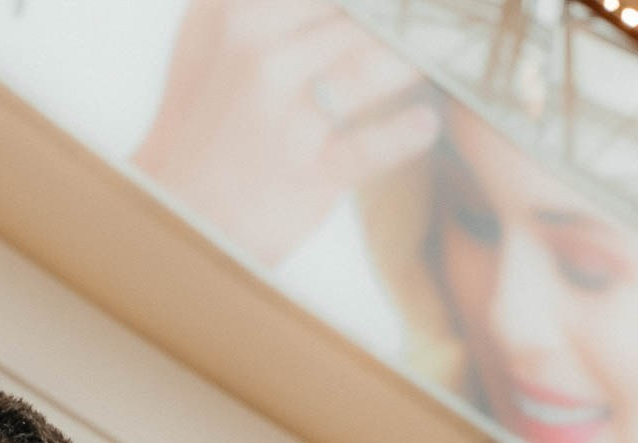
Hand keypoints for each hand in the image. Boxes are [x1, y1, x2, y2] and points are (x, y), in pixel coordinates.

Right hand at [134, 0, 438, 267]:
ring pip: (377, 65)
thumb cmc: (204, 120)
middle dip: (420, 11)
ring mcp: (285, 116)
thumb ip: (263, 0)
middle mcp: (261, 55)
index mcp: (241, 12)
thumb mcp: (212, 35)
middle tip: (466, 12)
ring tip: (456, 51)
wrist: (180, 216)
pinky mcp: (308, 173)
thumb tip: (334, 0)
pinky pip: (375, 144)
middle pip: (369, 12)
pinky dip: (409, 131)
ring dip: (425, 57)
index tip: (426, 2)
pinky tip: (426, 120)